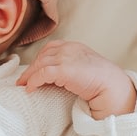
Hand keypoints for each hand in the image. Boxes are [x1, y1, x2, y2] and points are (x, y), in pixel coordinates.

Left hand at [16, 40, 136, 118]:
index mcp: (74, 46)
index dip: (40, 59)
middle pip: (42, 56)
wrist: (113, 87)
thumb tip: (55, 77)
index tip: (33, 71)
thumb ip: (71, 67)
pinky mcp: (63, 70)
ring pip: (40, 64)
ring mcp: (66, 57)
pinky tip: (30, 89)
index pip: (50, 48)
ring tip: (24, 85)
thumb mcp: (84, 68)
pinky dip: (33, 81)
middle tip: (23, 80)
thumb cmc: (102, 81)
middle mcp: (69, 48)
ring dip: (29, 76)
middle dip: (31, 68)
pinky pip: (42, 74)